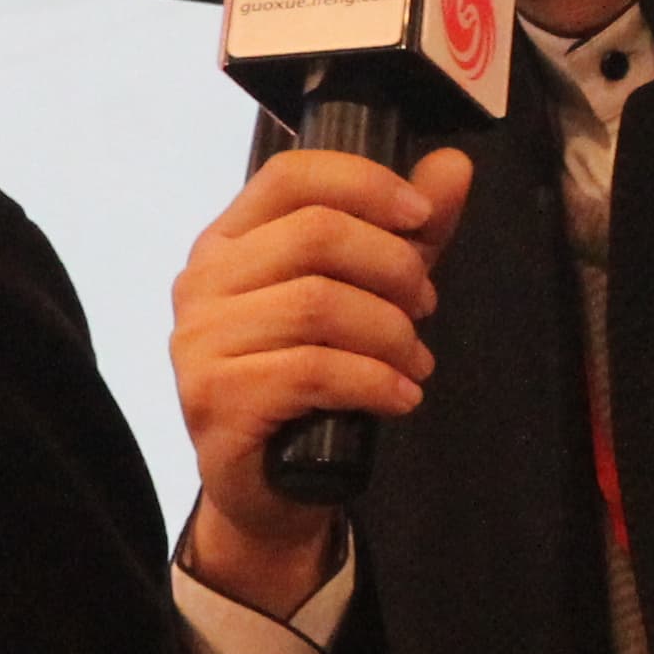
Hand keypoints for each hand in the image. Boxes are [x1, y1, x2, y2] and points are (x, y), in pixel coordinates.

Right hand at [167, 140, 472, 609]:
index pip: (292, 175)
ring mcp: (199, 341)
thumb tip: (454, 166)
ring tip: (415, 361)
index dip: (366, 184)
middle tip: (425, 309)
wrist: (270, 487)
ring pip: (318, 304)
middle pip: (316, 235)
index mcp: (229, 240)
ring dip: (391, 332)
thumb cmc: (313, 382)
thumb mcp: (368, 296)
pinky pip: (312, 370)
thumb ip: (407, 234)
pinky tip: (400, 396)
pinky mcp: (215, 399)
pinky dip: (374, 380)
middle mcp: (202, 281)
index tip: (422, 217)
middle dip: (394, 268)